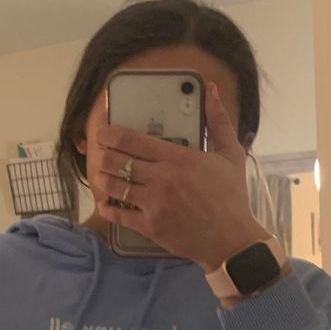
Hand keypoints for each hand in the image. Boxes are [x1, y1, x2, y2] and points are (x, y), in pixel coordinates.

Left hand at [90, 81, 270, 271]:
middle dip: (102, 155)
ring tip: (99, 175)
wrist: (232, 239)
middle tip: (98, 153)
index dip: (111, 134)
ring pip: (115, 187)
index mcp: (178, 157)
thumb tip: (211, 89)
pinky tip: (104, 204)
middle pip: (117, 162)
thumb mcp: (231, 154)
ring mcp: (154, 204)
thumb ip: (218, 121)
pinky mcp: (150, 227)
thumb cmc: (232, 197)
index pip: (133, 140)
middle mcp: (162, 178)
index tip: (103, 132)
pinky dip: (108, 210)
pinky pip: (120, 216)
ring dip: (102, 179)